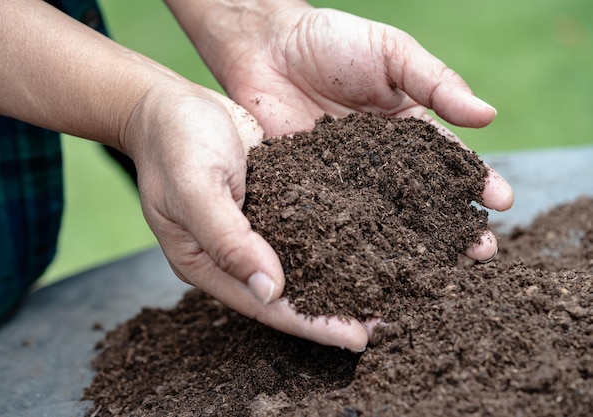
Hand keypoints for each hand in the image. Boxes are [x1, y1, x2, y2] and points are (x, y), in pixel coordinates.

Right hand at [123, 83, 371, 350]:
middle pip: (285, 293)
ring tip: (378, 294)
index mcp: (205, 261)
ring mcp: (251, 229)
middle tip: (379, 325)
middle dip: (330, 312)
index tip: (353, 339)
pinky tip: (360, 246)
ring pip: (297, 266)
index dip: (309, 323)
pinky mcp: (268, 203)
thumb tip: (270, 291)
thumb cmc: (174, 141)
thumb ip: (228, 240)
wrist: (171, 102)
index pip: (262, 304)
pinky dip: (329, 243)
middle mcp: (231, 254)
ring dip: (335, 281)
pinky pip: (301, 231)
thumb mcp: (195, 188)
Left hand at [200, 4, 513, 259]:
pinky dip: (355, 244)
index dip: (477, 181)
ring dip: (412, 246)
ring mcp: (347, 179)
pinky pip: (336, 219)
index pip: (449, 160)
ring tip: (438, 271)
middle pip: (424, 199)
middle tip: (481, 253)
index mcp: (407, 128)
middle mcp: (382, 161)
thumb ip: (435, 82)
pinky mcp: (312, 190)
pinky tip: (373, 265)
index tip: (502, 204)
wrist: (267, 46)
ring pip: (385, 219)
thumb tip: (489, 116)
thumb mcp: (392, 53)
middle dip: (454, 226)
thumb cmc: (333, 41)